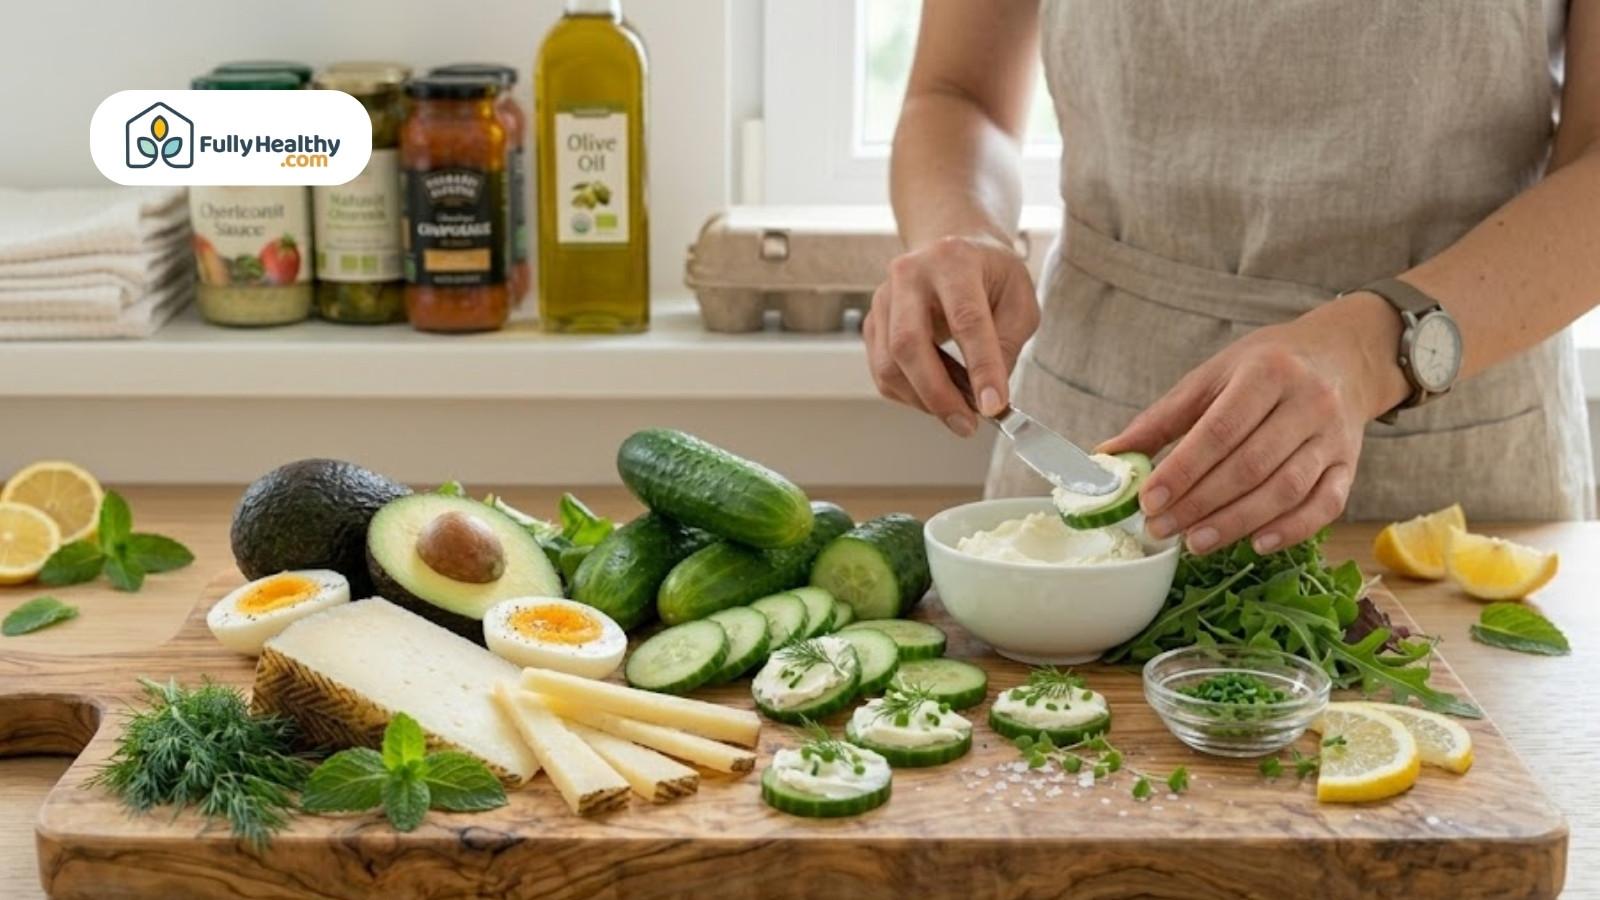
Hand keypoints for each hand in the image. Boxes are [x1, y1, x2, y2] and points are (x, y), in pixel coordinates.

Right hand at [864, 234, 1040, 435]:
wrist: (952, 246)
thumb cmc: (988, 272)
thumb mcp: (1019, 298)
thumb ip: (1008, 343)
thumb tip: (988, 394)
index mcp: (953, 260)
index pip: (965, 320)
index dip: (980, 367)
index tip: (992, 405)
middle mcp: (910, 274)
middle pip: (909, 344)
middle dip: (938, 394)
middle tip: (967, 424)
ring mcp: (884, 298)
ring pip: (889, 364)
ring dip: (923, 399)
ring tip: (957, 412)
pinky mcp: (873, 322)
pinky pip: (883, 372)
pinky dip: (910, 394)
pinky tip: (936, 395)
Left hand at [1100, 292, 1411, 554]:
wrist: (1342, 355)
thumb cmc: (1265, 367)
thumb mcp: (1211, 377)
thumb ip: (1162, 419)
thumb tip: (1107, 454)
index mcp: (1266, 373)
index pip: (1220, 429)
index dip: (1183, 469)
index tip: (1148, 499)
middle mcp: (1307, 402)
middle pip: (1251, 465)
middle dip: (1201, 503)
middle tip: (1161, 529)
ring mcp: (1333, 436)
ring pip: (1286, 489)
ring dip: (1237, 522)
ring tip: (1195, 542)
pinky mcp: (1350, 465)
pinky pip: (1326, 505)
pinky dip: (1291, 530)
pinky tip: (1254, 544)